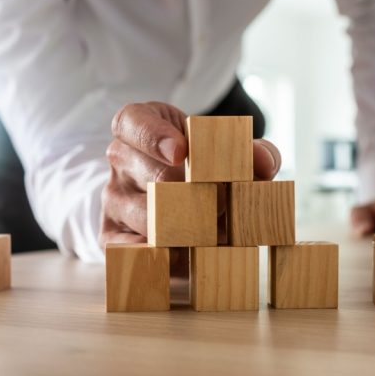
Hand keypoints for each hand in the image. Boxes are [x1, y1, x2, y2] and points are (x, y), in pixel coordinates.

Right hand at [100, 101, 281, 273]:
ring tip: (214, 232)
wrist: (175, 201)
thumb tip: (264, 162)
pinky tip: (186, 253)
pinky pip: (130, 248)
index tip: (181, 152)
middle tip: (224, 202)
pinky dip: (162, 253)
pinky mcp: (110, 234)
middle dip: (193, 192)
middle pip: (151, 174)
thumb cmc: (202, 167)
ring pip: (146, 216)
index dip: (153, 136)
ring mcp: (112, 198)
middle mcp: (120, 159)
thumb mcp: (227, 151)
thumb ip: (252, 152)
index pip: (131, 122)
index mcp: (139, 127)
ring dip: (185, 227)